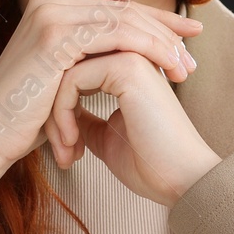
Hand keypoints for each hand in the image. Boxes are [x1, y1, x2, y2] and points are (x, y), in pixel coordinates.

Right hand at [0, 0, 202, 197]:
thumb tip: (124, 54)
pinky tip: (168, 64)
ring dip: (161, 42)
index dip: (152, 21)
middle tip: (194, 47)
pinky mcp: (55, 35)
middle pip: (121, 11)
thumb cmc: (25, 118)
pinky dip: (147, 49)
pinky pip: (116, 36)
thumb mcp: (61, 78)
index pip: (111, 9)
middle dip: (163, 30)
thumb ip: (86, 58)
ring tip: (185, 65)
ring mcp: (50, 14)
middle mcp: (48, 1)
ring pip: (124, 21)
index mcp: (49, 5)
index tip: (185, 34)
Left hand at [48, 50, 221, 206]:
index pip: (74, 71)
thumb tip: (59, 112)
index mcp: (130, 67)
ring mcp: (132, 55)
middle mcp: (131, 53)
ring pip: (64, 71)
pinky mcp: (128, 67)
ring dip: (55, 115)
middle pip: (65, 68)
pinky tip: (73, 142)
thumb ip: (83, 116)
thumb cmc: (149, 163)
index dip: (60, 109)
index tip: (65, 149)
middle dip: (52, 111)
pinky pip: (73, 79)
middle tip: (61, 151)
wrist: (181, 180)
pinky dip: (62, 113)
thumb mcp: (105, 135)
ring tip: (65, 151)